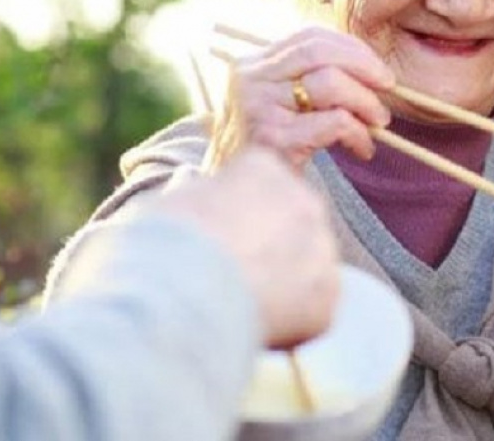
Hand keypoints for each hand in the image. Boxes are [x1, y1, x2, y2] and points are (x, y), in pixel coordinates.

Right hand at [155, 147, 342, 348]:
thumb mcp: (173, 202)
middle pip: (293, 225)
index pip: (263, 186)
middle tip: (234, 277)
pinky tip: (256, 326)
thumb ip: (196, 195)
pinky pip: (312, 312)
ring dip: (283, 287)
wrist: (182, 289)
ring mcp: (321, 247)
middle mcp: (303, 199)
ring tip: (241, 305)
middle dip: (271, 249)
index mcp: (263, 168)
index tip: (220, 238)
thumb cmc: (165, 242)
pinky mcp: (327, 295)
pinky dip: (290, 324)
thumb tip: (189, 188)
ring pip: (307, 270)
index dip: (240, 216)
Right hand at [206, 27, 394, 171]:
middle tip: (387, 87)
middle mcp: (250, 79)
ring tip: (378, 123)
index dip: (351, 47)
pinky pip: (334, 122)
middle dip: (364, 66)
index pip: (308, 37)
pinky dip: (359, 133)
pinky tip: (362, 148)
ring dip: (366, 101)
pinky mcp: (274, 139)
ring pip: (330, 83)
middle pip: (319, 52)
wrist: (232, 200)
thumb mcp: (274, 105)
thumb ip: (304, 81)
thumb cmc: (263, 152)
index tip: (376, 68)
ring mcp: (259, 107)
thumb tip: (366, 69)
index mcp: (251, 65)